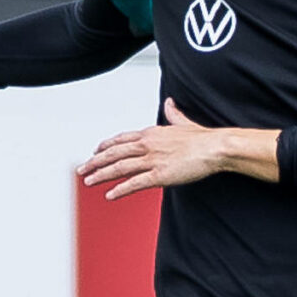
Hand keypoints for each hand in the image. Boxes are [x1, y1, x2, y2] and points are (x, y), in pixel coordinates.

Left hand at [78, 100, 278, 198]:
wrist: (215, 147)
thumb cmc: (202, 138)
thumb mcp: (183, 122)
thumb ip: (173, 113)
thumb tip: (169, 102)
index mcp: (150, 133)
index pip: (120, 139)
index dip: (105, 147)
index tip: (94, 153)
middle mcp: (147, 145)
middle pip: (113, 153)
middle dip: (94, 162)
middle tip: (81, 170)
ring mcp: (152, 160)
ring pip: (119, 168)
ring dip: (101, 175)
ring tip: (88, 182)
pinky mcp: (160, 175)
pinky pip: (135, 183)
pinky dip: (120, 189)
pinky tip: (110, 195)